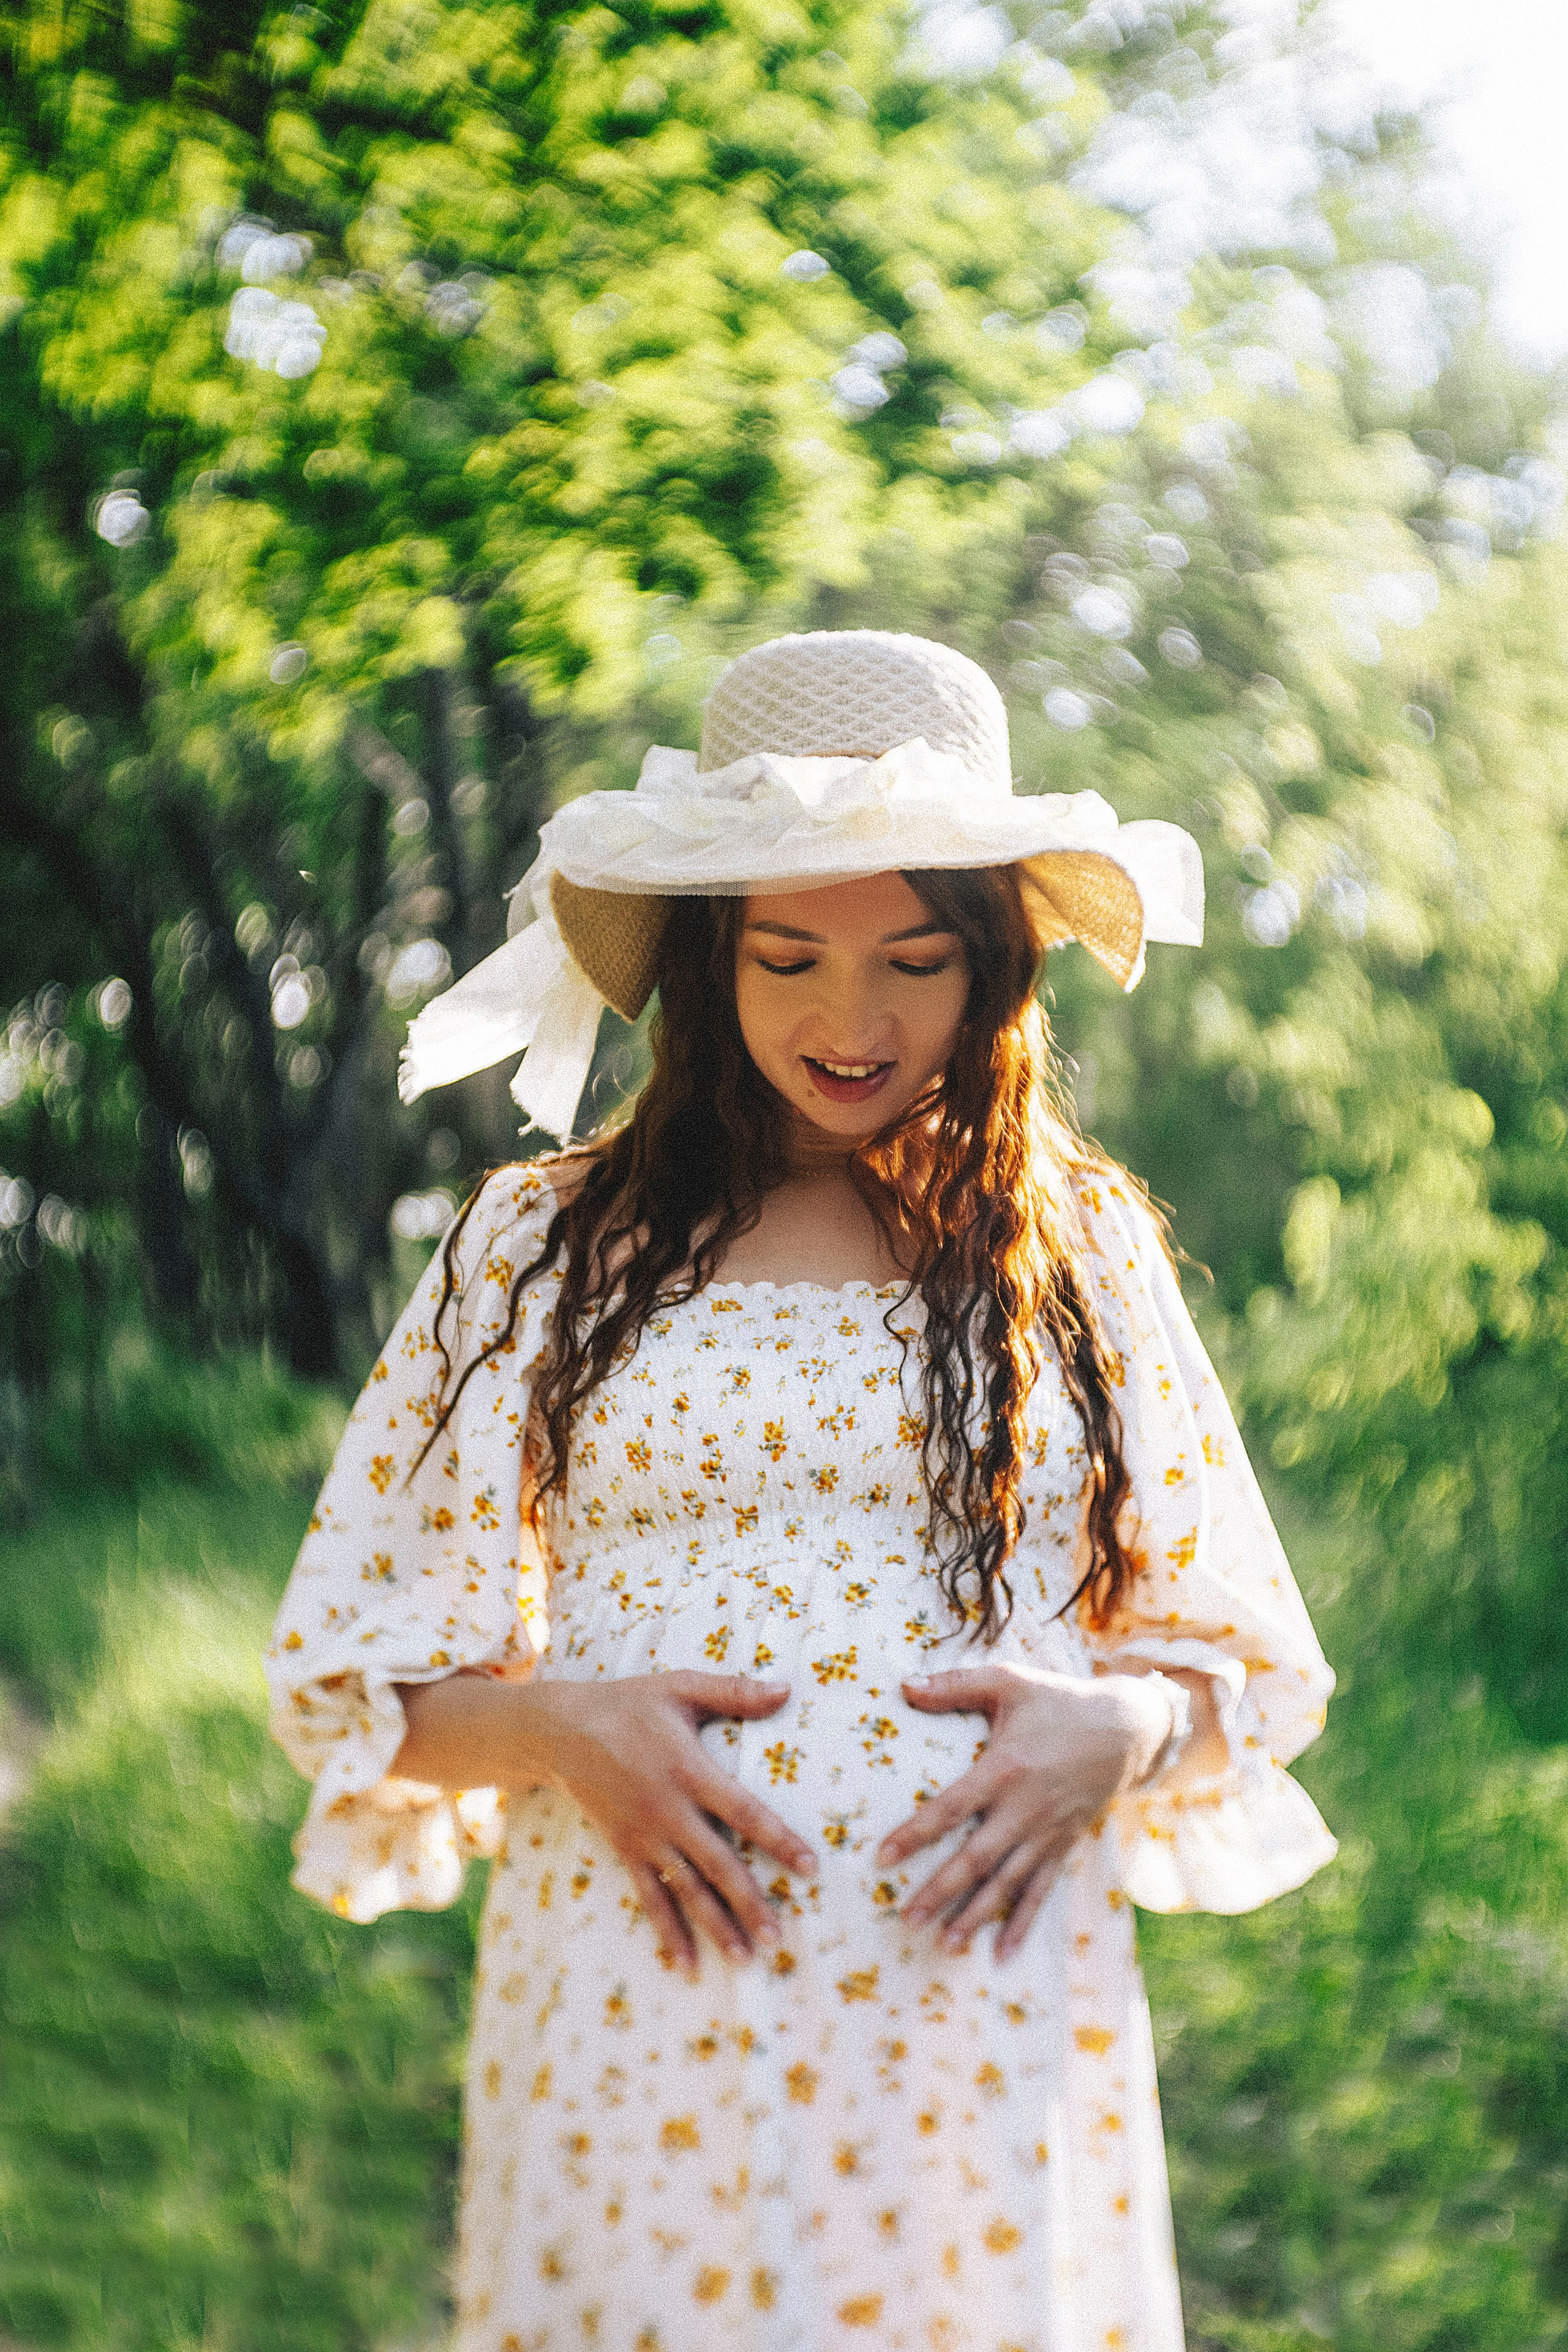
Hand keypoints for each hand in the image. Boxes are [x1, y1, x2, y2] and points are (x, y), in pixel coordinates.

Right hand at [517, 1671, 815, 1979]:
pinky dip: (668, 1934)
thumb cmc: (629, 1705)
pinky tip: (688, 1966)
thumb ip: (735, 1691)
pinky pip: (650, 1898)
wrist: (560, 1731)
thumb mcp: (680, 1687)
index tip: (809, 1868)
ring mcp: (645, 1836)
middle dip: (749, 1903)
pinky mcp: (625, 1850)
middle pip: (717, 1864)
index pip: (744, 1811)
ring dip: (716, 1927)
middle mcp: (669, 1811)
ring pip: (687, 1890)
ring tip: (745, 1960)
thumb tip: (786, 1689)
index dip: (778, 1840)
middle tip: (778, 1939)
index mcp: (689, 1770)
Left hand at [874, 1663, 1175, 1960]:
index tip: (882, 1858)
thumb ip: (954, 1684)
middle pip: (976, 1858)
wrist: (1126, 1728)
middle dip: (940, 1891)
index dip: (916, 1833)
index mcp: (1005, 1768)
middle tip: (906, 1919)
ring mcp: (1046, 1832)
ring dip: (975, 1915)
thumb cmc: (1059, 1701)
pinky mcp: (1063, 1845)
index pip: (952, 1808)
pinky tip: (1001, 1954)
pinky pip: (1041, 1890)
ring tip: (944, 1944)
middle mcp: (1025, 1808)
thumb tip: (903, 1685)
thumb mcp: (1008, 1680)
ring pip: (1006, 1882)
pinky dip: (1023, 1923)